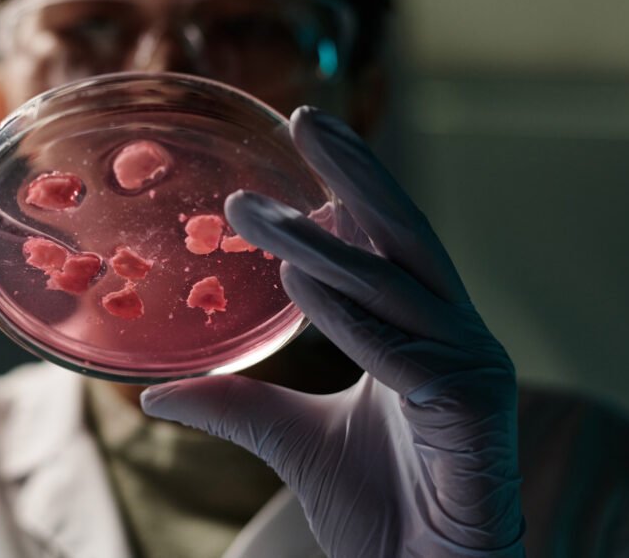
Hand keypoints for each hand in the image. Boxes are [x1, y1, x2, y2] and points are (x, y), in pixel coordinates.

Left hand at [141, 108, 524, 556]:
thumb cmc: (378, 510)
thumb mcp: (290, 441)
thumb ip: (237, 404)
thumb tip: (156, 393)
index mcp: (420, 332)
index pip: (388, 243)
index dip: (352, 187)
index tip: (306, 144)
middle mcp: (452, 336)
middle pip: (404, 236)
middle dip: (355, 173)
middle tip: (305, 117)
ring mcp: (470, 366)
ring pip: (393, 283)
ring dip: (322, 242)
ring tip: (257, 209)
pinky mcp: (473, 406)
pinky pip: (401, 348)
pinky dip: (349, 311)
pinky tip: (298, 276)